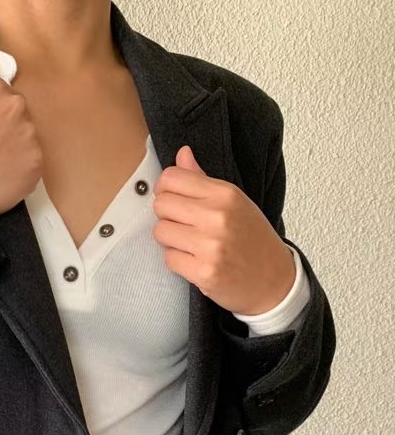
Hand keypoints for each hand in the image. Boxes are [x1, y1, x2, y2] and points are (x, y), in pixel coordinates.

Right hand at [0, 70, 43, 222]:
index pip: (5, 95)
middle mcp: (17, 108)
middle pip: (20, 116)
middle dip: (9, 130)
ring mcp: (29, 136)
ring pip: (28, 141)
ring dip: (17, 151)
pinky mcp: (36, 163)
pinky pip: (32, 166)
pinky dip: (21, 173)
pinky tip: (2, 178)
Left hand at [151, 145, 295, 315]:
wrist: (274, 281)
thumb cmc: (252, 240)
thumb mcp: (234, 203)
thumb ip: (203, 180)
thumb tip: (182, 154)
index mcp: (225, 194)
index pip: (171, 178)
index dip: (165, 190)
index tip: (174, 200)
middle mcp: (217, 216)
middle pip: (161, 204)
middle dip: (167, 216)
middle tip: (184, 226)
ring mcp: (210, 246)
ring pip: (160, 232)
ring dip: (170, 240)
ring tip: (190, 244)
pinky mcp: (203, 272)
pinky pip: (168, 259)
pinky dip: (177, 261)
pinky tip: (195, 261)